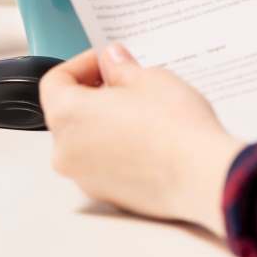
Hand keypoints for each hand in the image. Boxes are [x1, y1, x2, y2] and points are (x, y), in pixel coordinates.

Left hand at [40, 43, 243, 237]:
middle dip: (95, 93)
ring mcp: (86, 178)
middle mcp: (67, 151)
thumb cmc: (174, 127)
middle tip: (129, 83)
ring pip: (86, 140)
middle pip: (69, 112)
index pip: (55, 81)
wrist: (201, 176)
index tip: (108, 62)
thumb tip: (112, 61)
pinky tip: (150, 139)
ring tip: (144, 111)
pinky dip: (118, 148)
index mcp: (67, 115)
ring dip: (106, 122)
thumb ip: (120, 67)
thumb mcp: (148, 78)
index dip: (82, 64)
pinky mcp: (108, 195)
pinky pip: (104, 164)